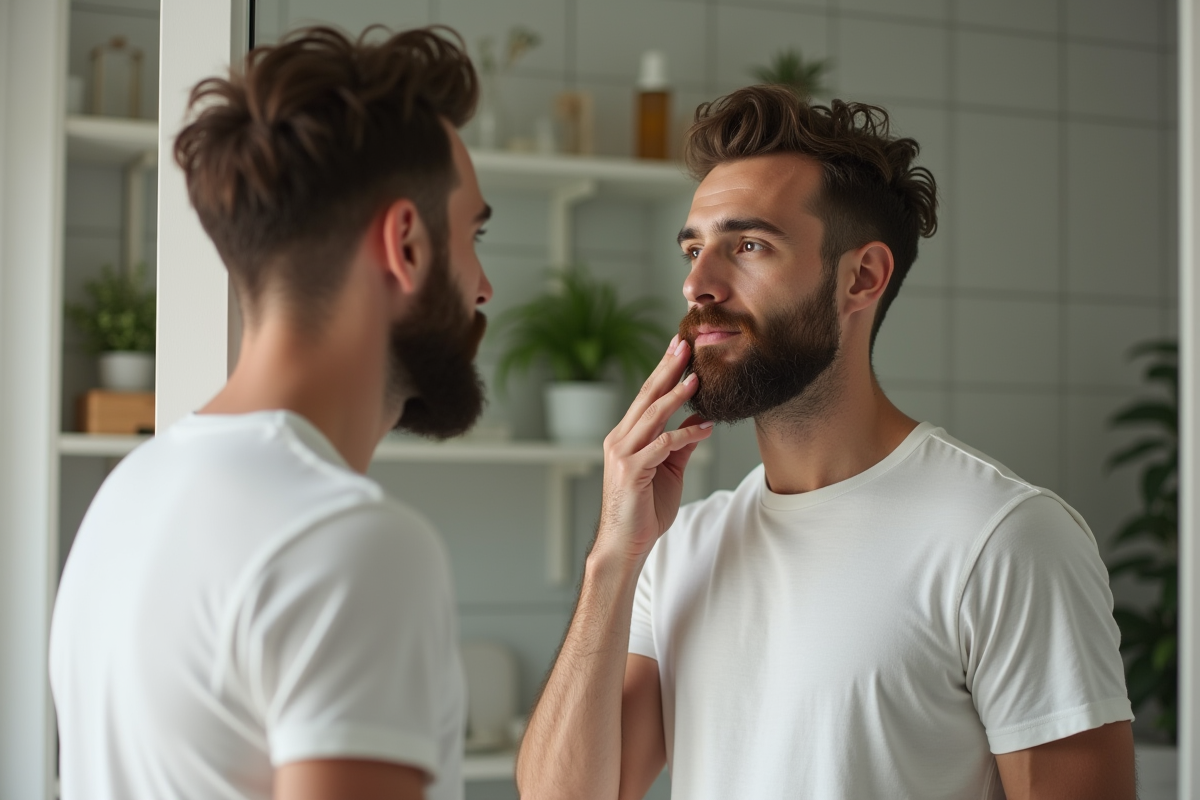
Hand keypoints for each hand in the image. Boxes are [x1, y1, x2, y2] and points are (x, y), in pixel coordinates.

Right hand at [596, 334, 713, 561]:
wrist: (626, 544)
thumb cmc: (645, 509)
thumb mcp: (669, 470)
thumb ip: (680, 444)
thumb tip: (699, 419)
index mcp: (626, 436)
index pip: (646, 396)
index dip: (663, 371)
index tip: (678, 348)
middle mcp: (620, 440)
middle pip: (646, 397)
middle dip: (666, 369)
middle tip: (684, 344)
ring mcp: (623, 455)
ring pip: (652, 417)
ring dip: (675, 396)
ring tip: (695, 378)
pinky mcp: (631, 471)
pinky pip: (662, 446)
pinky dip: (686, 435)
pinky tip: (704, 427)